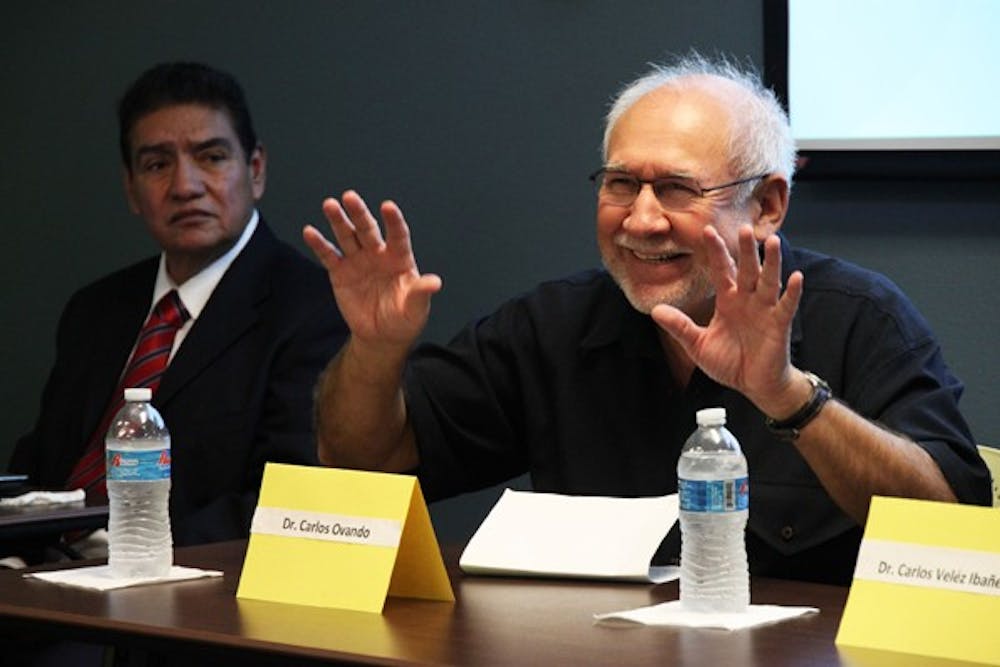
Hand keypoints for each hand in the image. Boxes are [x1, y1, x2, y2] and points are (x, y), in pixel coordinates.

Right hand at [303, 190, 441, 348]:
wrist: (382, 336)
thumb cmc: (404, 319)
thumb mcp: (416, 308)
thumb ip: (420, 293)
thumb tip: (435, 282)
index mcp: (400, 258)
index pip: (398, 235)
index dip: (393, 221)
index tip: (388, 207)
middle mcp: (378, 254)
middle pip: (368, 229)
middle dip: (359, 213)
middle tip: (350, 197)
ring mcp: (358, 261)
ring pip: (347, 236)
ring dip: (338, 220)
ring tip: (330, 204)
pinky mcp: (340, 273)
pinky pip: (329, 256)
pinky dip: (319, 244)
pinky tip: (310, 232)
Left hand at [651, 225, 805, 414]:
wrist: (753, 385)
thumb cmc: (729, 362)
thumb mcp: (698, 344)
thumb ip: (680, 326)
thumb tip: (656, 310)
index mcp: (727, 301)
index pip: (721, 271)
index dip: (715, 252)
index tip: (706, 230)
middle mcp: (747, 300)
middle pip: (746, 270)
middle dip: (745, 250)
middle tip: (743, 228)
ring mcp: (765, 310)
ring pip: (768, 281)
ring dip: (770, 263)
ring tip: (771, 242)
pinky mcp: (779, 325)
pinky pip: (786, 306)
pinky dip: (791, 292)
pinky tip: (795, 277)